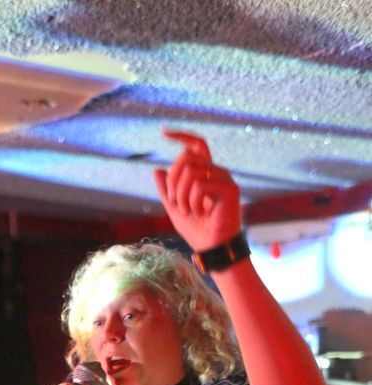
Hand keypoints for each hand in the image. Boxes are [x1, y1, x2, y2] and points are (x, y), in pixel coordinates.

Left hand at [153, 131, 241, 251]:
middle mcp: (216, 172)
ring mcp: (225, 179)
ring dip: (181, 195)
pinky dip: (193, 202)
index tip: (164, 133)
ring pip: (191, 172)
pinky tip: (198, 213)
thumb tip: (157, 170)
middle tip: (174, 201)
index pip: (196, 145)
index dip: (182, 136)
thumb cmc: (196, 230)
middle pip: (187, 158)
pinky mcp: (230, 189)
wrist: (210, 248)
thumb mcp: (174, 208)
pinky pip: (200, 186)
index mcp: (205, 173)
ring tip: (188, 210)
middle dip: (173, 180)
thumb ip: (166, 190)